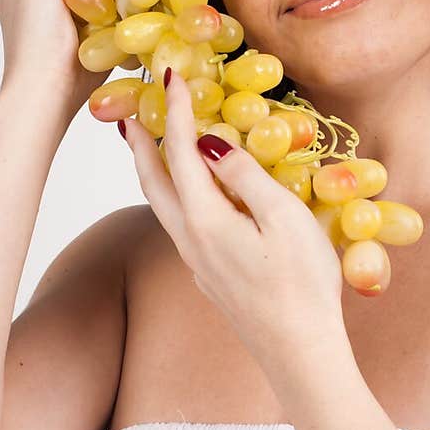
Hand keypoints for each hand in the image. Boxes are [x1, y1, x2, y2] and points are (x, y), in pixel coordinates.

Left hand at [120, 71, 346, 374]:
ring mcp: (198, 264)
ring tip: (148, 147)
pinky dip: (175, 196)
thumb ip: (246, 177)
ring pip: (162, 207)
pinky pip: (182, 226)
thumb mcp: (285, 219)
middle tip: (127, 112)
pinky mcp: (212, 280)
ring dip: (152, 171)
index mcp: (205, 219)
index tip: (170, 75)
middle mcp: (190, 240)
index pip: (180, 152)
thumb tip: (211, 145)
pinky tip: (192, 198)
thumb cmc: (302, 286)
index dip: (174, 110)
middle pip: (152, 182)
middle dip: (139, 143)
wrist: (300, 354)